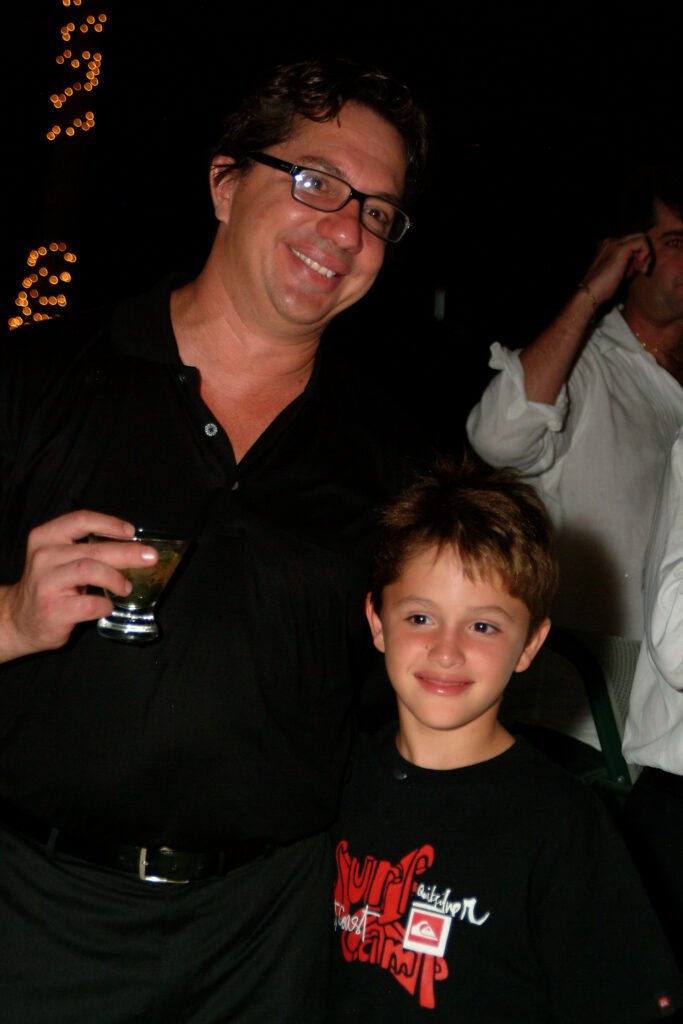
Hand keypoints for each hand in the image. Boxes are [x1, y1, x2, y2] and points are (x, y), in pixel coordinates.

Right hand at [0, 510, 158, 661]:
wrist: (20, 619)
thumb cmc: (50, 586)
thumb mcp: (59, 558)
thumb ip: (86, 548)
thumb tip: (133, 547)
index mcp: (46, 537)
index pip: (81, 520)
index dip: (109, 523)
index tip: (130, 531)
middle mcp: (44, 556)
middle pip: (92, 549)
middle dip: (127, 552)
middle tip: (150, 557)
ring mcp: (46, 583)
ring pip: (89, 570)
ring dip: (115, 578)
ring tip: (126, 587)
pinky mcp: (53, 609)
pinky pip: (89, 604)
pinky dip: (105, 605)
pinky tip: (108, 607)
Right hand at [580, 233, 652, 305]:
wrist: (591, 293)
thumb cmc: (604, 288)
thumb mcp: (620, 272)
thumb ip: (630, 263)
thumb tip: (643, 259)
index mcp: (608, 246)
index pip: (631, 242)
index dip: (639, 255)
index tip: (638, 270)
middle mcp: (610, 241)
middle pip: (637, 237)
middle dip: (645, 253)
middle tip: (642, 269)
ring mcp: (614, 243)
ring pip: (641, 238)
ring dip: (646, 254)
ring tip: (640, 269)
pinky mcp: (620, 248)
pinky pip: (642, 241)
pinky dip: (646, 253)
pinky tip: (639, 267)